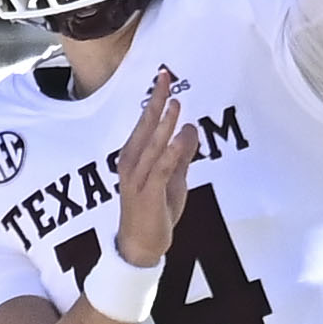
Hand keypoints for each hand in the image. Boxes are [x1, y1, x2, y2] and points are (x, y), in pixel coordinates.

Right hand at [113, 66, 199, 267]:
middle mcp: (131, 163)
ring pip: (152, 145)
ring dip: (163, 123)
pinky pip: (160, 169)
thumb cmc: (155, 212)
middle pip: (145, 126)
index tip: (163, 78)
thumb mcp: (173, 178)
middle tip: (165, 77)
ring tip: (174, 102)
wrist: (140, 246)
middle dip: (156, 101)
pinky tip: (179, 138)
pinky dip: (170, 152)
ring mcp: (138, 178)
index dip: (155, 100)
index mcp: (134, 157)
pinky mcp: (148, 193)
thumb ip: (181, 154)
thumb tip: (190, 127)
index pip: (146, 122)